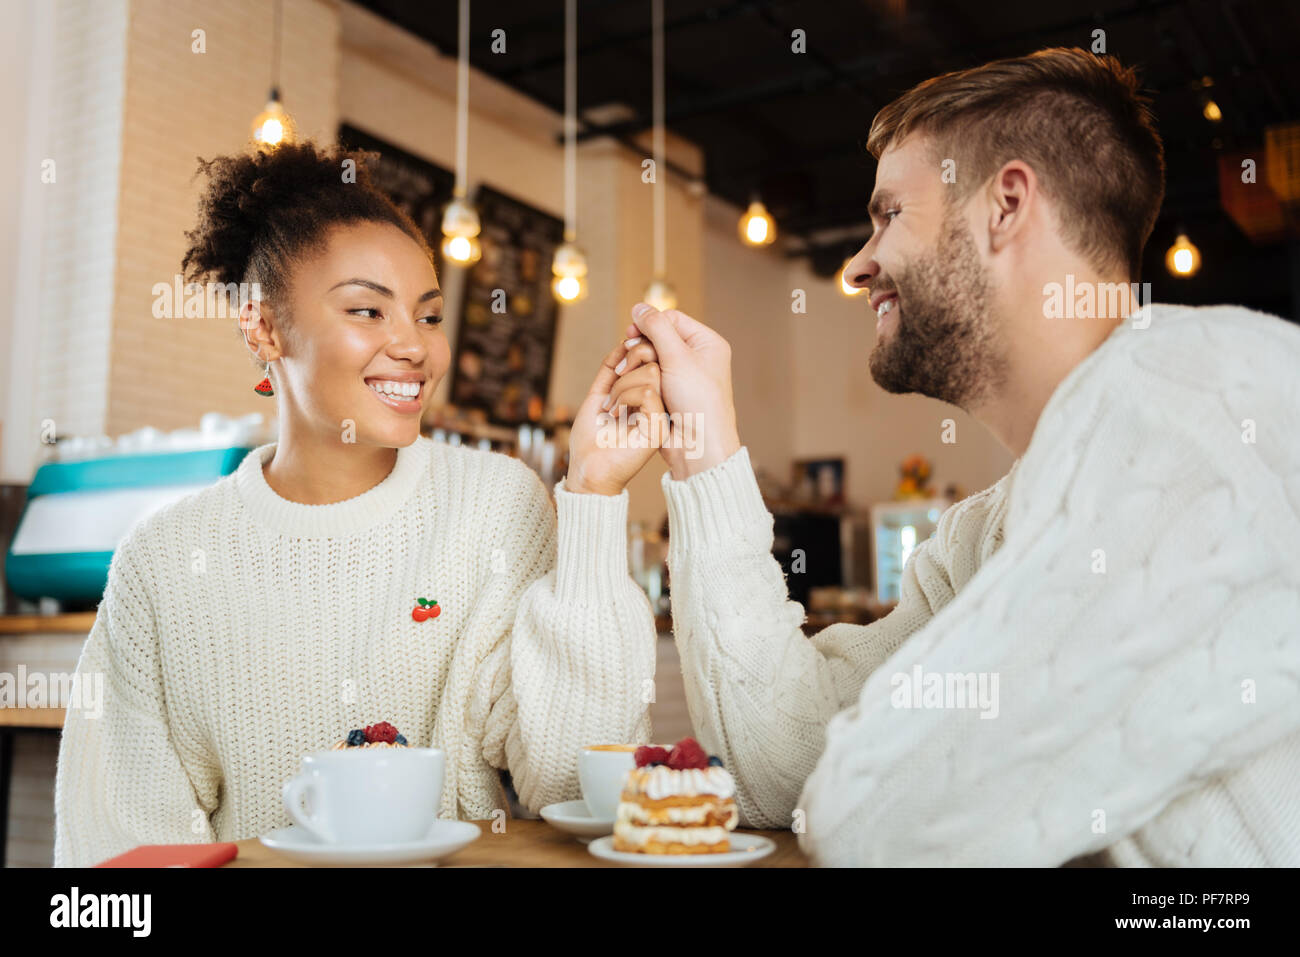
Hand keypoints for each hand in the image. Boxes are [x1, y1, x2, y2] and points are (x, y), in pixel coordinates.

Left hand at [565, 338, 668, 494]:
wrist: (588, 469)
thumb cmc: (592, 439)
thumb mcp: (599, 394)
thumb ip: (611, 370)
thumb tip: (623, 343)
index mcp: (649, 397)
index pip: (652, 359)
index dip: (634, 352)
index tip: (615, 366)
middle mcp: (659, 404)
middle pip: (654, 361)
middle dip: (626, 367)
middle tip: (609, 392)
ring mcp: (661, 415)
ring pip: (652, 373)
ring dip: (622, 386)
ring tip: (610, 408)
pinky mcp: (659, 427)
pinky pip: (648, 393)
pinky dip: (626, 396)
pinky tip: (615, 414)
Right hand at [614, 302, 739, 479]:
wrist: (699, 445)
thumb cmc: (697, 401)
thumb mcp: (677, 357)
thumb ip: (657, 328)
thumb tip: (639, 307)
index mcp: (707, 344)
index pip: (672, 319)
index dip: (649, 323)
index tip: (631, 333)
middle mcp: (698, 358)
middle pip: (659, 338)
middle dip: (640, 347)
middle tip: (627, 358)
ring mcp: (683, 377)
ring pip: (650, 359)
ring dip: (636, 365)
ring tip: (625, 374)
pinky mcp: (670, 394)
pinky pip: (648, 378)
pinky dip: (638, 380)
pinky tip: (629, 386)